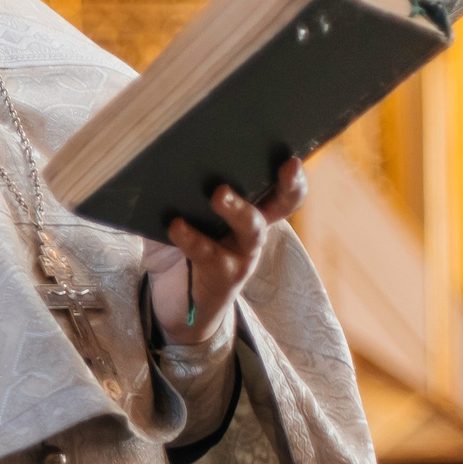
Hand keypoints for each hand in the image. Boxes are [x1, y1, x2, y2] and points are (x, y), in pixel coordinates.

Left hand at [145, 158, 307, 346]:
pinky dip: (191, 238)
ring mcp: (243, 256)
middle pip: (279, 207)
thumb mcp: (192, 216)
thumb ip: (189, 193)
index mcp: (254, 212)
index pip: (283, 194)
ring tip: (220, 194)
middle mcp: (255, 232)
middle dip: (285, 187)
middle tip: (278, 167)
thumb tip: (169, 162)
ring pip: (251, 231)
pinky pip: (210, 254)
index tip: (293, 161)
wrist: (183, 302)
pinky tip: (176, 226)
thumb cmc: (189, 247)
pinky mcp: (223, 275)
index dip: (294, 180)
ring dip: (238, 209)